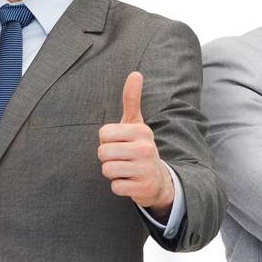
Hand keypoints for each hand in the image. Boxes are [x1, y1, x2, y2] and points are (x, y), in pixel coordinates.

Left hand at [98, 72, 172, 215]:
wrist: (158, 180)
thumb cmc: (139, 148)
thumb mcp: (136, 124)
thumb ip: (132, 100)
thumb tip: (135, 73)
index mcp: (141, 131)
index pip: (103, 133)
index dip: (106, 141)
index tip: (120, 144)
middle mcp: (146, 148)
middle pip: (102, 152)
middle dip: (107, 158)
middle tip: (122, 159)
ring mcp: (145, 169)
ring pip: (107, 169)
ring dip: (112, 173)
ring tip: (125, 170)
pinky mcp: (143, 188)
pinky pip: (115, 186)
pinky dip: (119, 186)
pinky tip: (130, 182)